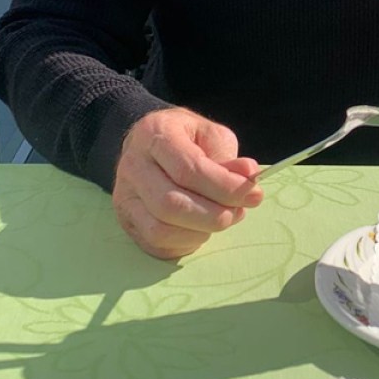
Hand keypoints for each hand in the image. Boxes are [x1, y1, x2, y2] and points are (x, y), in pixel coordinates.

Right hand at [112, 107, 263, 258]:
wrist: (152, 145)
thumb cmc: (187, 140)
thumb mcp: (211, 136)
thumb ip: (229, 158)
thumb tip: (249, 176)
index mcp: (154, 134)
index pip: (188, 170)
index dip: (225, 188)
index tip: (254, 195)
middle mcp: (132, 165)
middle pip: (171, 204)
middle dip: (214, 215)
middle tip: (239, 212)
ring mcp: (124, 196)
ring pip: (161, 229)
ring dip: (201, 232)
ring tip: (222, 218)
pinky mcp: (127, 220)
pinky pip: (156, 243)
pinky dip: (186, 243)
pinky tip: (201, 229)